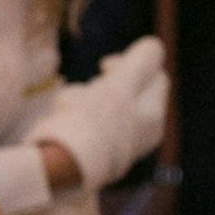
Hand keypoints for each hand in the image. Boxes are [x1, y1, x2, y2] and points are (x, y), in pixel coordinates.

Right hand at [27, 37, 168, 192]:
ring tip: (66, 108)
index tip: (105, 65)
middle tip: (86, 90)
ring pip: (100, 106)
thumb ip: (141, 61)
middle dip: (100, 84)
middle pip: (125, 91)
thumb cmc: (94, 122)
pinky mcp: (93, 156)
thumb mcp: (121, 83)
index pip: (155, 77)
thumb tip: (155, 46)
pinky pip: (84, 125)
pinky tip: (59, 123)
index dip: (131, 63)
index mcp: (153, 118)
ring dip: (80, 98)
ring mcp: (117, 147)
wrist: (61, 169)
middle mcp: (140, 136)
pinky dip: (72, 118)